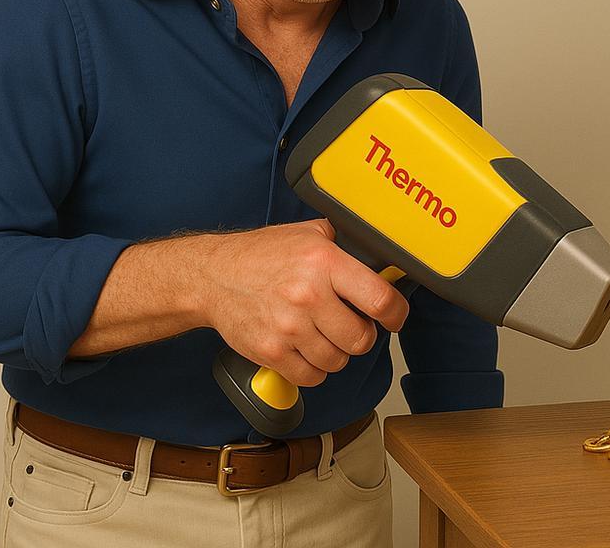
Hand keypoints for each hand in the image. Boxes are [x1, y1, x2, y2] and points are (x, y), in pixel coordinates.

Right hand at [196, 219, 408, 386]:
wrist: (214, 276)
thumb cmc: (260, 255)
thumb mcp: (307, 233)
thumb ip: (343, 244)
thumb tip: (379, 258)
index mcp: (324, 261)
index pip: (379, 298)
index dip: (396, 313)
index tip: (395, 316)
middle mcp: (309, 294)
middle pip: (361, 338)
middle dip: (361, 334)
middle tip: (350, 323)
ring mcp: (289, 327)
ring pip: (338, 360)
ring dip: (336, 352)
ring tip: (322, 333)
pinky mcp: (272, 352)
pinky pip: (312, 376)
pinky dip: (314, 368)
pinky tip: (306, 348)